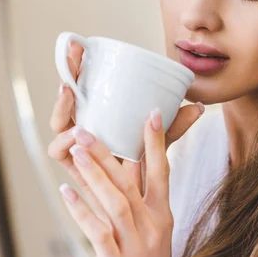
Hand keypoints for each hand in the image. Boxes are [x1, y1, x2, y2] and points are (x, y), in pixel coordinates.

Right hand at [47, 41, 203, 211]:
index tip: (81, 44)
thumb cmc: (143, 173)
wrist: (135, 212)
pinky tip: (74, 137)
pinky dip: (63, 145)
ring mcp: (74, 147)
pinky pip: (59, 153)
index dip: (79, 65)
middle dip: (67, 74)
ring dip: (63, 108)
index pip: (84, 86)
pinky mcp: (71, 167)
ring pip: (59, 124)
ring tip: (74, 96)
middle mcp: (83, 128)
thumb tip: (199, 106)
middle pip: (67, 99)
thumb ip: (172, 128)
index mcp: (99, 117)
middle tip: (75, 56)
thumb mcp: (158, 147)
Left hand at [59, 109, 189, 256]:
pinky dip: (82, 211)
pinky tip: (66, 194)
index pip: (161, 171)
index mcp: (162, 215)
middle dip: (108, 153)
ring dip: (94, 175)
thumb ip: (136, 200)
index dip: (156, 142)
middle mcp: (151, 226)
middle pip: (131, 182)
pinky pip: (99, 233)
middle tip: (86, 129)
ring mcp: (135, 245)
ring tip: (76, 151)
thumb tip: (116, 167)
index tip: (152, 113)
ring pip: (115, 203)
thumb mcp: (152, 231)